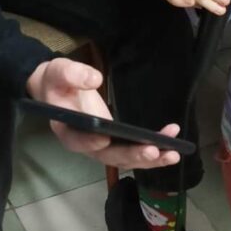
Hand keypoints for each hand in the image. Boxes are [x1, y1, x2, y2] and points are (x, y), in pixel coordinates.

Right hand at [26, 58, 182, 169]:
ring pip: (125, 159)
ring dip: (150, 159)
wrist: (58, 89)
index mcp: (68, 130)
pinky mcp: (114, 143)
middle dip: (132, 155)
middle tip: (154, 150)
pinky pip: (132, 152)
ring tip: (172, 153)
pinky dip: (152, 152)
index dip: (93, 143)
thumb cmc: (57, 81)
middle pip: (109, 156)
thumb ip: (73, 74)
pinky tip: (170, 147)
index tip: (107, 138)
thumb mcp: (59, 71)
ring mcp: (101, 146)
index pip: (80, 141)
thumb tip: (94, 79)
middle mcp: (86, 144)